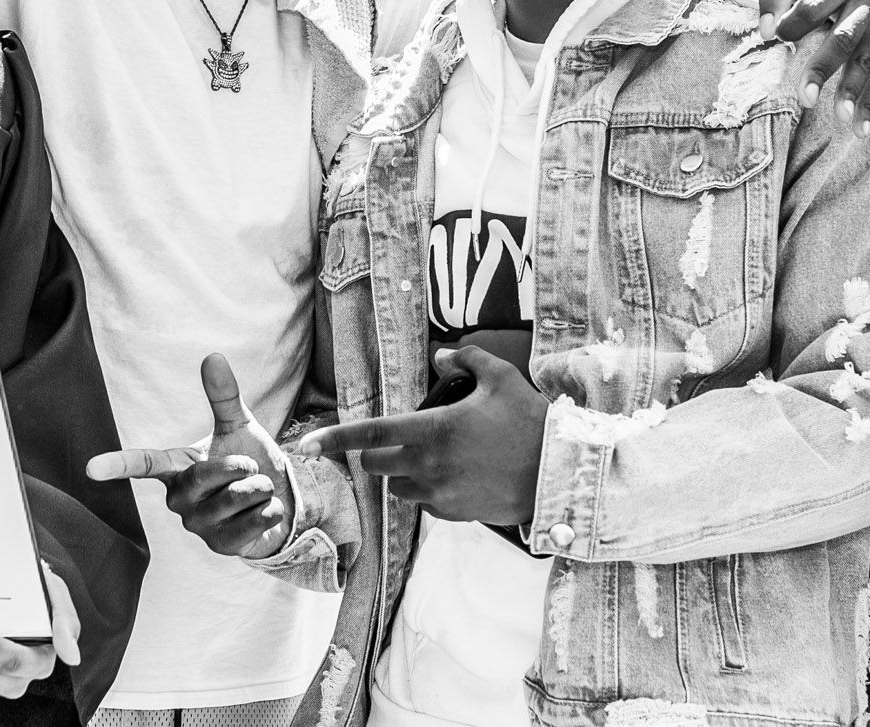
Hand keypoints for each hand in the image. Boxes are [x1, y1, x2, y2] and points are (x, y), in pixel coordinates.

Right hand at [85, 353, 292, 557]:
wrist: (280, 501)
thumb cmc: (249, 465)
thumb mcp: (238, 426)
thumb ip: (223, 396)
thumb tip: (213, 356)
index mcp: (177, 468)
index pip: (145, 464)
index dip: (118, 465)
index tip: (90, 468)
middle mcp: (179, 500)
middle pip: (205, 476)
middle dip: (240, 466)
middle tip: (251, 467)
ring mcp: (198, 526)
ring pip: (236, 498)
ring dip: (260, 488)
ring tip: (258, 490)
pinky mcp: (221, 547)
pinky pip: (252, 522)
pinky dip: (270, 509)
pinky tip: (266, 510)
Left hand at [292, 345, 547, 525]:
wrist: (560, 473)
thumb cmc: (530, 421)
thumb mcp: (501, 377)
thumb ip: (466, 359)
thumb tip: (440, 354)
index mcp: (434, 430)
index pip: (371, 434)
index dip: (336, 439)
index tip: (309, 444)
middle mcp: (430, 466)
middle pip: (376, 465)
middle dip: (375, 453)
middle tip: (394, 440)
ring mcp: (441, 494)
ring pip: (397, 488)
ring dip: (400, 474)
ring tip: (427, 458)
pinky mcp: (455, 514)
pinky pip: (424, 505)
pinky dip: (425, 492)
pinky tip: (450, 477)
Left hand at [762, 0, 869, 137]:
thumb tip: (766, 30)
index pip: (814, 5)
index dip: (793, 23)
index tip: (774, 38)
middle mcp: (868, 1)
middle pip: (845, 37)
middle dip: (825, 67)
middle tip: (806, 97)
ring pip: (869, 59)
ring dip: (856, 91)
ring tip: (843, 118)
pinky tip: (860, 128)